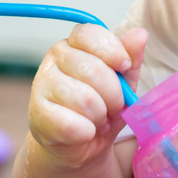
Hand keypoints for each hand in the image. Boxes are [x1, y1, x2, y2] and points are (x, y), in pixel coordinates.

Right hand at [28, 24, 146, 168]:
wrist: (80, 144)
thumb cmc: (102, 107)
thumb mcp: (124, 82)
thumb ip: (131, 58)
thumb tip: (140, 33)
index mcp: (75, 43)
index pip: (89, 33)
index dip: (112, 50)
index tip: (125, 66)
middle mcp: (54, 58)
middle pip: (93, 69)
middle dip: (114, 95)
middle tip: (113, 107)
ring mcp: (41, 84)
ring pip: (84, 99)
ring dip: (100, 116)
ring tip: (98, 120)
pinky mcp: (37, 113)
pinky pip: (72, 124)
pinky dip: (87, 133)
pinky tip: (85, 132)